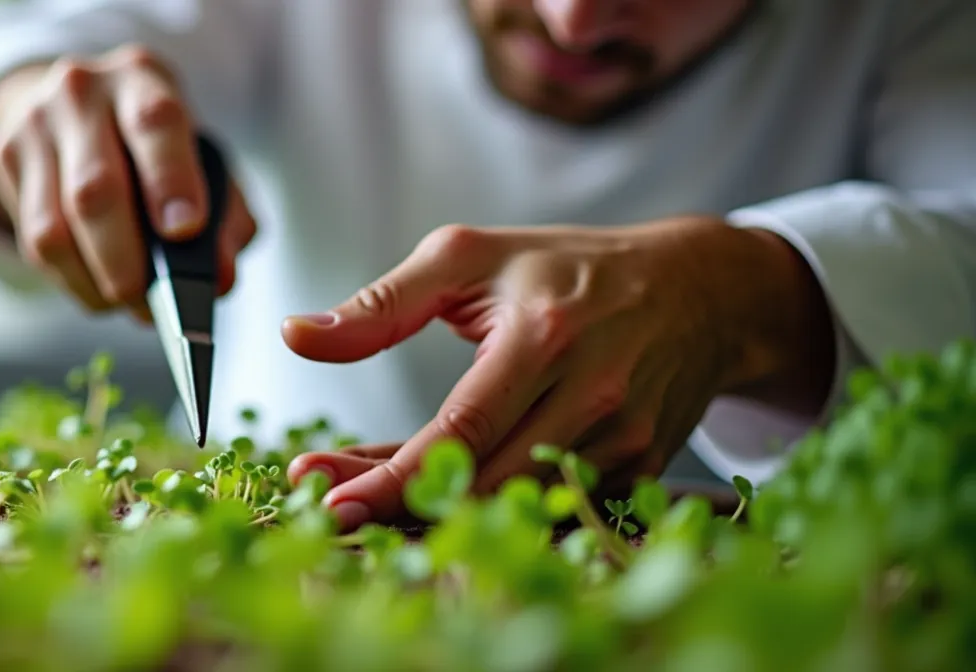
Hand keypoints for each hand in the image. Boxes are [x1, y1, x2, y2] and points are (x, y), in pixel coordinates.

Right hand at [0, 46, 256, 321]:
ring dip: (94, 282)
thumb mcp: (201, 158)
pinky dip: (70, 279)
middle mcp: (81, 92)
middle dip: (126, 260)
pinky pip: (32, 240)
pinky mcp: (5, 156)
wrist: (82, 105)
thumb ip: (225, 216)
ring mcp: (35, 123)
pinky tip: (97, 288)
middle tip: (151, 303)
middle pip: (95, 188)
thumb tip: (220, 279)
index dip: (170, 181)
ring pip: (53, 227)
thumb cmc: (158, 144)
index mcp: (142, 79)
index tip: (184, 231)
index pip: (154, 124)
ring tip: (127, 304)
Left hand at [281, 217, 833, 531]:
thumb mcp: (471, 256)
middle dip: (396, 504)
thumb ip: (383, 303)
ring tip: (373, 497)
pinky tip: (444, 496)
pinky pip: (550, 509)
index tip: (323, 496)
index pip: (458, 433)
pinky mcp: (638, 471)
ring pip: (513, 508)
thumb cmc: (568, 267)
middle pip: (482, 485)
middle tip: (327, 504)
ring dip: (438, 514)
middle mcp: (592, 397)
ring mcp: (622, 442)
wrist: (698, 290)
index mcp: (545, 338)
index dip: (388, 477)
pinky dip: (492, 510)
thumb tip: (297, 336)